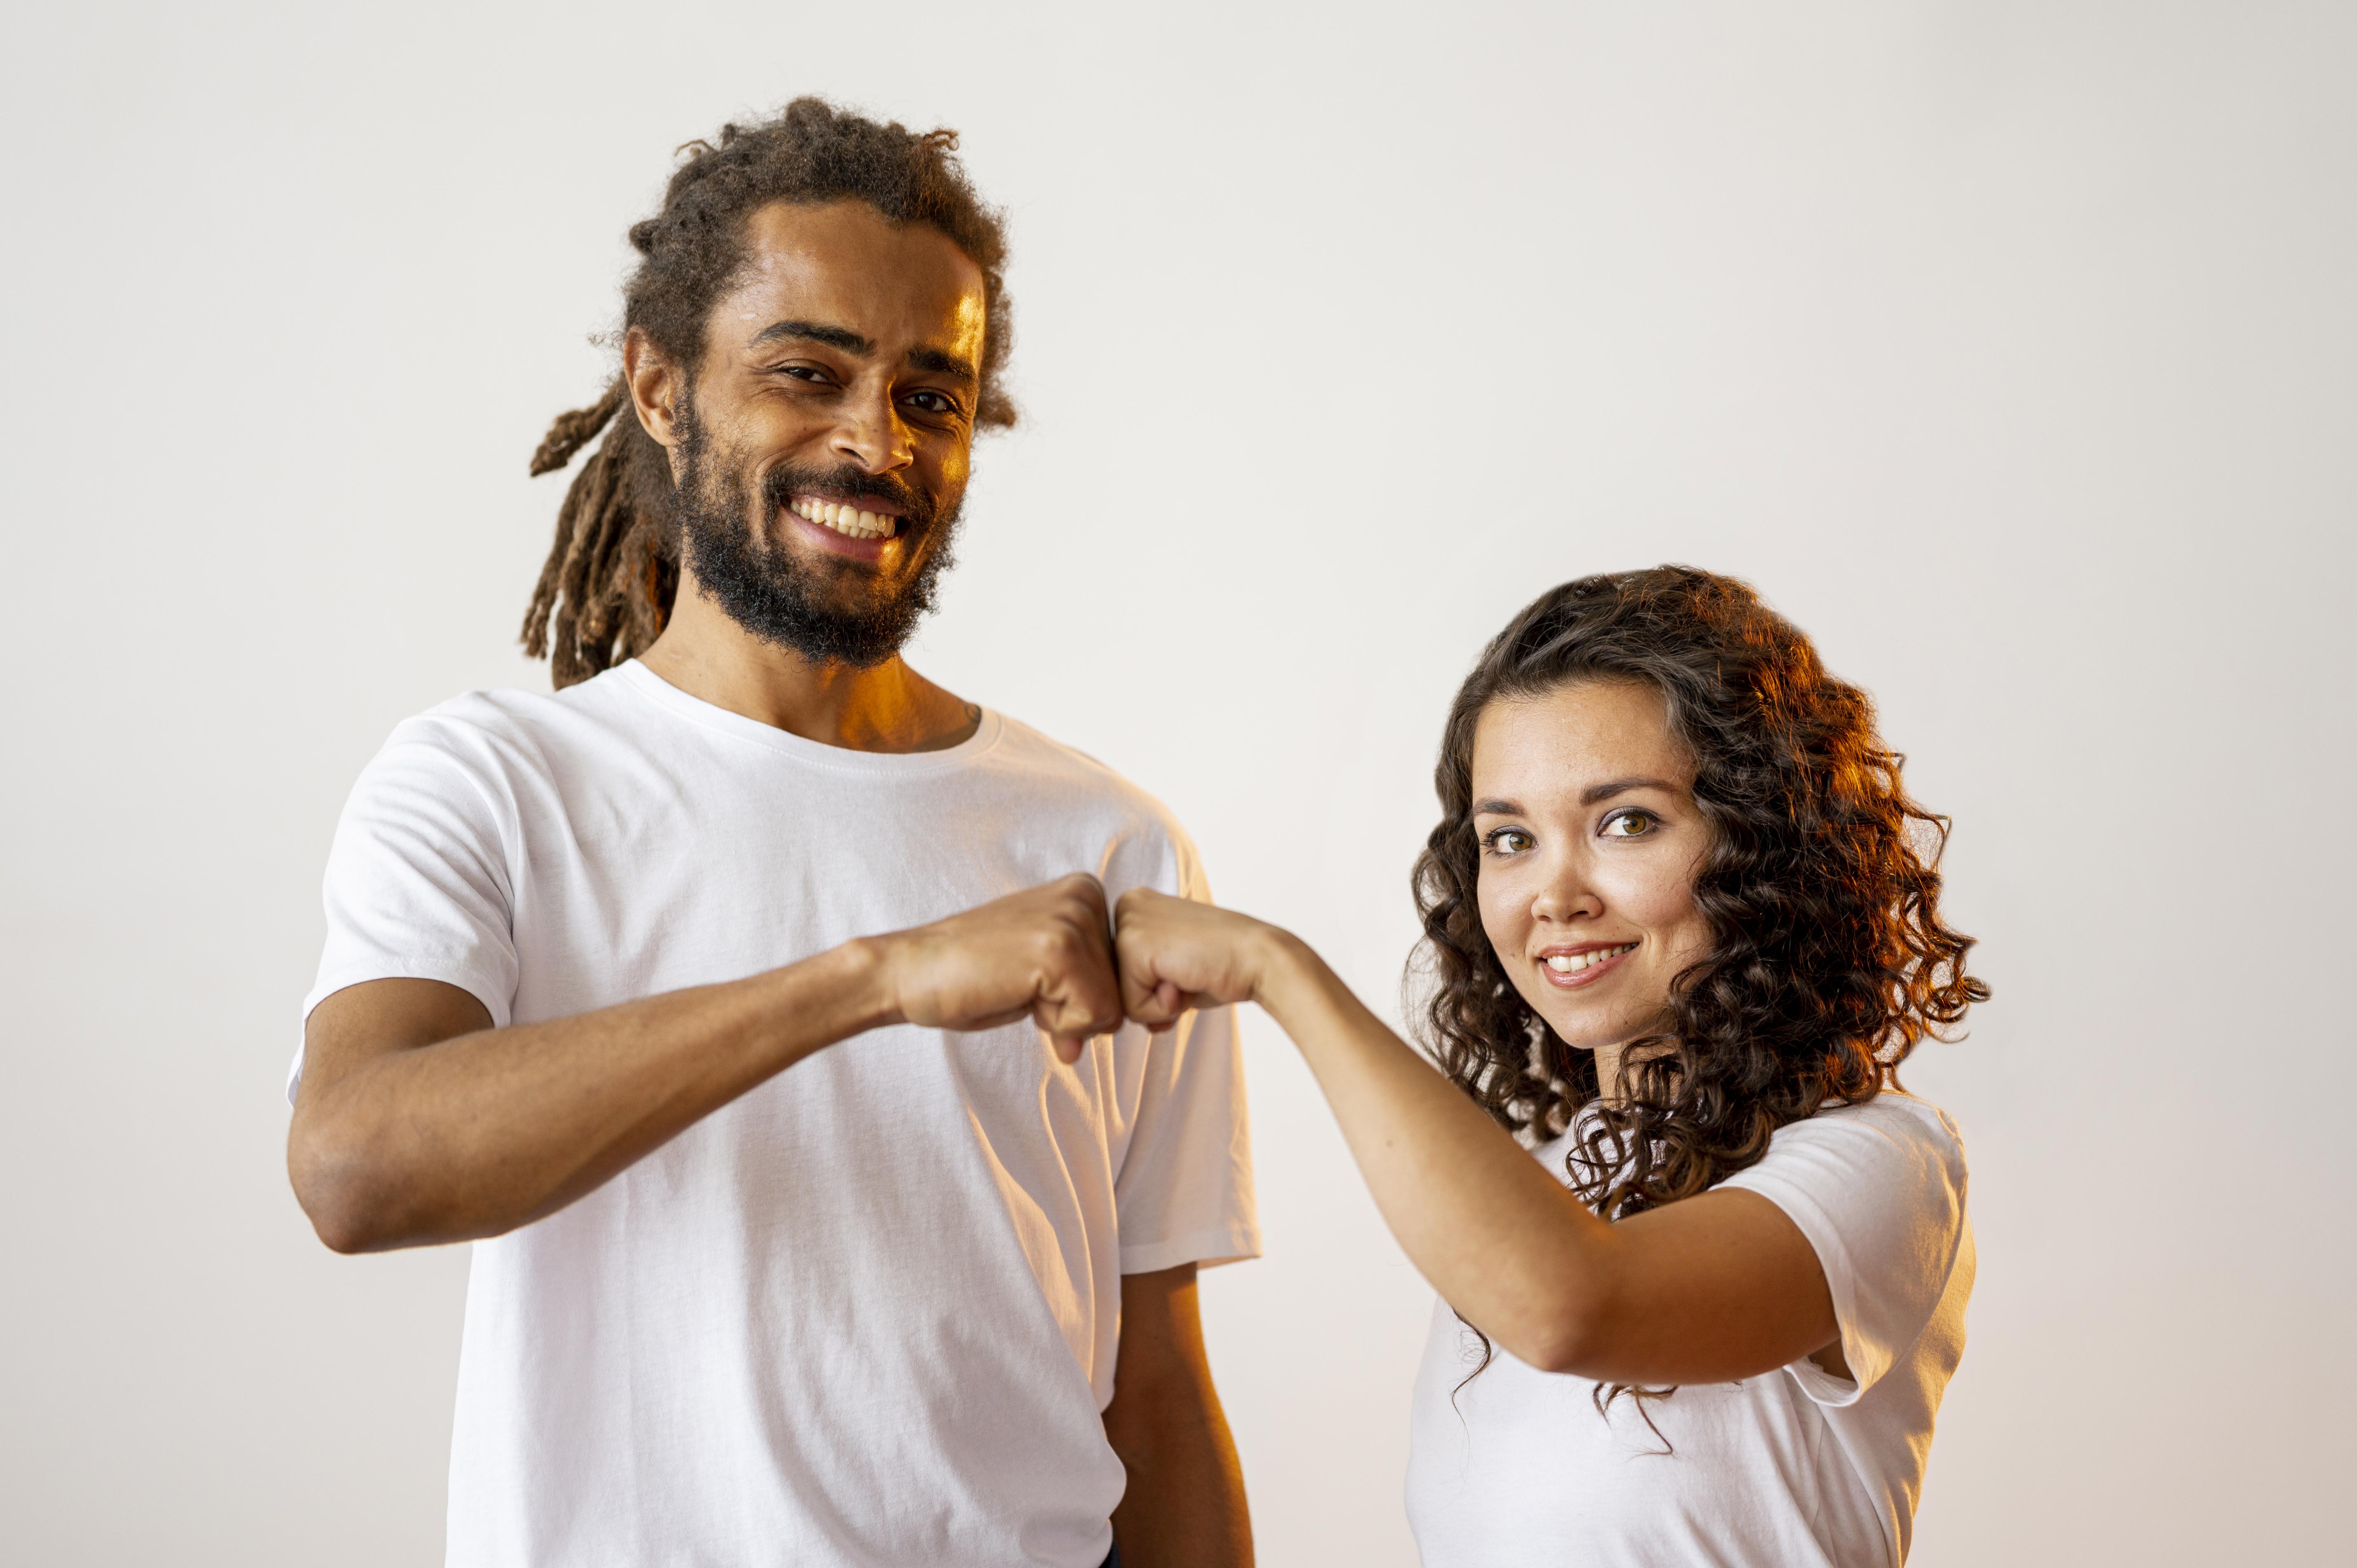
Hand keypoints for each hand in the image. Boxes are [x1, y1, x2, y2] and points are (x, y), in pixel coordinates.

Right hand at [877, 874, 1123, 1063]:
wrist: (912, 972)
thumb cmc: (973, 974)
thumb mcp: (1044, 965)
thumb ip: (1088, 979)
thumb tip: (1122, 1025)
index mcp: (1085, 891)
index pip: (1120, 972)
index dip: (1077, 995)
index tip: (1031, 976)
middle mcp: (1086, 896)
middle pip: (1119, 991)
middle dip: (1073, 1009)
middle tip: (1020, 984)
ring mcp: (1073, 921)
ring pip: (1109, 1008)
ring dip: (1062, 1017)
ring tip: (1016, 986)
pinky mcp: (1059, 952)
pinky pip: (1092, 1017)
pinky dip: (1056, 1025)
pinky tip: (1016, 994)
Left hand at [1113, 887, 1280, 1031]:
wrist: (1258, 958)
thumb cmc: (1221, 965)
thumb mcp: (1170, 967)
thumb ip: (1140, 980)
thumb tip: (1111, 1018)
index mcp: (1134, 905)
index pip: (1120, 971)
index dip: (1154, 986)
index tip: (1186, 965)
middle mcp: (1125, 905)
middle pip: (1115, 983)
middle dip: (1153, 996)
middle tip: (1189, 972)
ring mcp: (1127, 923)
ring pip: (1121, 998)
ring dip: (1159, 1003)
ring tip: (1188, 974)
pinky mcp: (1133, 945)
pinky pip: (1133, 1007)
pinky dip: (1163, 1008)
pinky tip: (1187, 979)